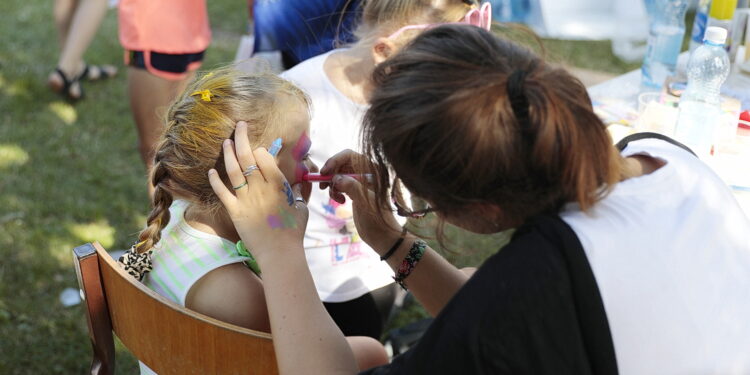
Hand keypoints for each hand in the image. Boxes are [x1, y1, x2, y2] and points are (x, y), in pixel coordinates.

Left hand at [208, 121, 307, 258]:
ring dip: (228, 154)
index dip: (260, 150)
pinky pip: (222, 192)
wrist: (280, 253)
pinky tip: (211, 170)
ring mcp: (246, 199)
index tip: (258, 148)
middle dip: (242, 137)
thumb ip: (299, 191)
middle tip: (239, 126)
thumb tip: (301, 181)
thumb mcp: (302, 208)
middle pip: (247, 157)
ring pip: (233, 170)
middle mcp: (260, 188)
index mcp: (278, 185)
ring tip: (225, 142)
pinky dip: (215, 180)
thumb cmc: (293, 232)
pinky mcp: (235, 211)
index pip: (264, 157)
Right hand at [320, 150, 402, 253]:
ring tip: (335, 198)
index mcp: (373, 170)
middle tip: (323, 186)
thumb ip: (353, 187)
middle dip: (331, 173)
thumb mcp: (366, 203)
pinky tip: (340, 201)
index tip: (325, 172)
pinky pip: (340, 184)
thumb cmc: (379, 220)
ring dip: (332, 184)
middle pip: (342, 163)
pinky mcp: (355, 191)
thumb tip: (336, 178)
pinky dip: (336, 191)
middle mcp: (366, 172)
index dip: (335, 160)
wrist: (383, 236)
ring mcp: (360, 182)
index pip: (350, 155)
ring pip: (339, 174)